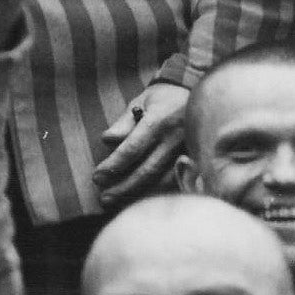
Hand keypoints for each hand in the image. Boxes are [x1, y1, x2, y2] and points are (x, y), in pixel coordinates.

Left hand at [93, 80, 189, 203]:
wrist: (197, 93)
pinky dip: (157, 192)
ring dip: (139, 194)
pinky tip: (140, 198)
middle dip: (123, 187)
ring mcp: (190, 150)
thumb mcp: (140, 102)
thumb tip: (108, 141)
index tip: (97, 177)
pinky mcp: (197, 159)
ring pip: (163, 181)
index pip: (133, 149)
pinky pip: (176, 181)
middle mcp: (177, 137)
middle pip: (148, 170)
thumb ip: (123, 123)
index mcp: (160, 120)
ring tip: (117, 201)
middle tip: (104, 198)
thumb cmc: (162, 99)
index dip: (113, 165)